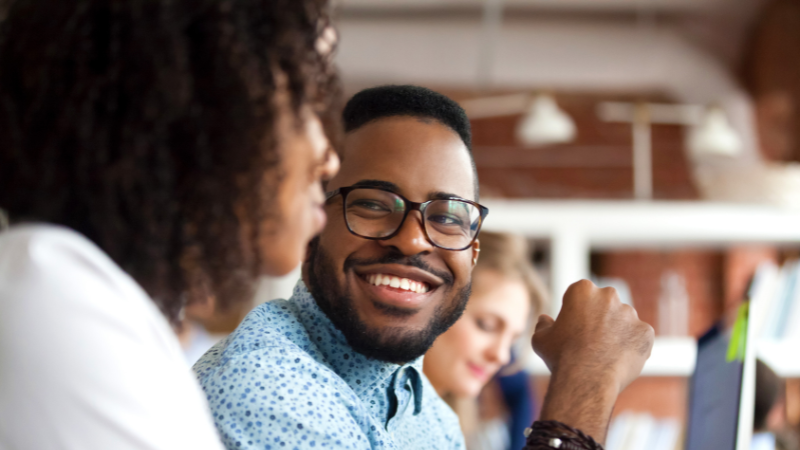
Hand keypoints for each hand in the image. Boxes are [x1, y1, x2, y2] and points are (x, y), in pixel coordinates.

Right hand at [531, 279, 653, 442]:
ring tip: (605, 355)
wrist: (586, 379)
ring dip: (617, 332)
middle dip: (600, 317)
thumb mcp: (540, 339)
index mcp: (582, 290)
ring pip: (624, 320)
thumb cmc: (560, 357)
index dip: (576, 311)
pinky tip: (619, 360)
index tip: (574, 327)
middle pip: (605, 304)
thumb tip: (545, 319)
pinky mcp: (646, 332)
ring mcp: (630, 313)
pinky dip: (632, 347)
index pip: (581, 295)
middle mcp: (609, 295)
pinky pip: (639, 337)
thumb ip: (543, 325)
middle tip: (591, 340)